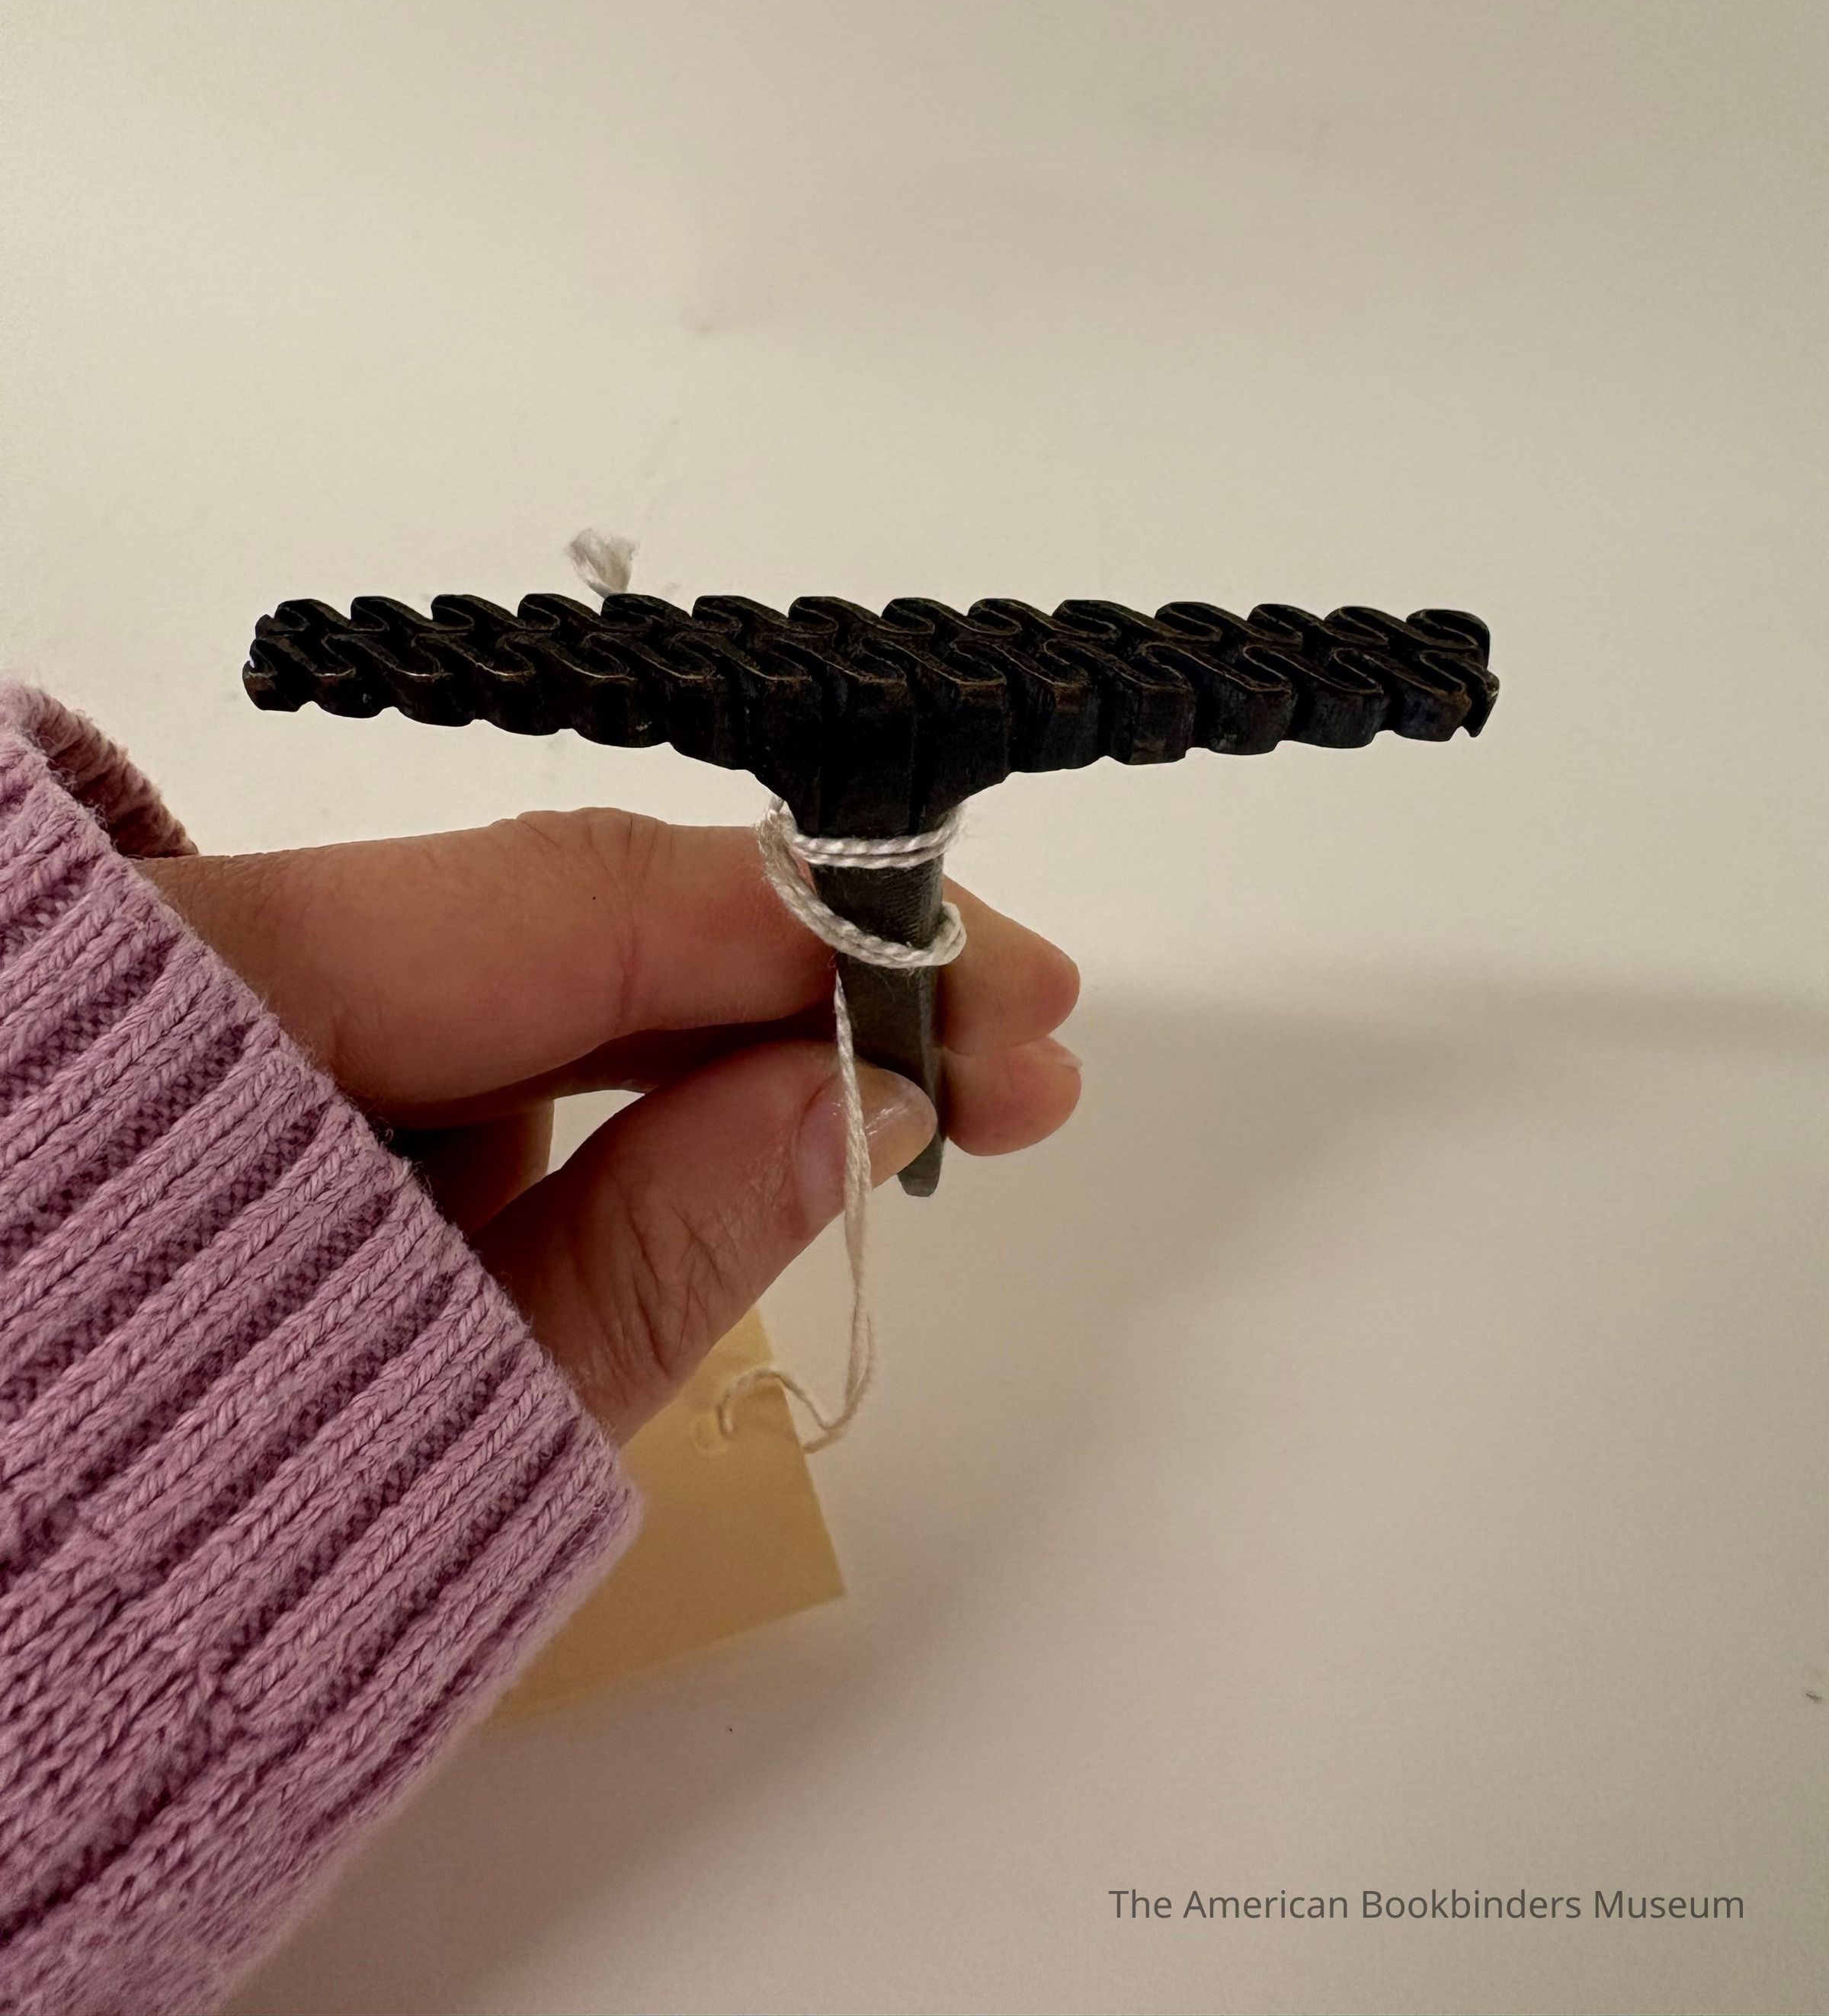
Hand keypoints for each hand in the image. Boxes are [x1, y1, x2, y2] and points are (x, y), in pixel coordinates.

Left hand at [140, 809, 1079, 1440]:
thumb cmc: (199, 1562)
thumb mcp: (460, 1418)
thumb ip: (661, 1240)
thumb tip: (864, 1089)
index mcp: (219, 999)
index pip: (576, 904)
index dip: (817, 927)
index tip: (1008, 990)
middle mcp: (201, 959)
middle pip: (548, 936)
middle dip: (786, 993)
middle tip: (996, 1068)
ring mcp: (207, 1025)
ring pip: (494, 1006)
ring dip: (684, 1061)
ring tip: (863, 1135)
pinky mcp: (219, 1093)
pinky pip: (421, 1067)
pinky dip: (556, 1115)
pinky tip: (666, 1182)